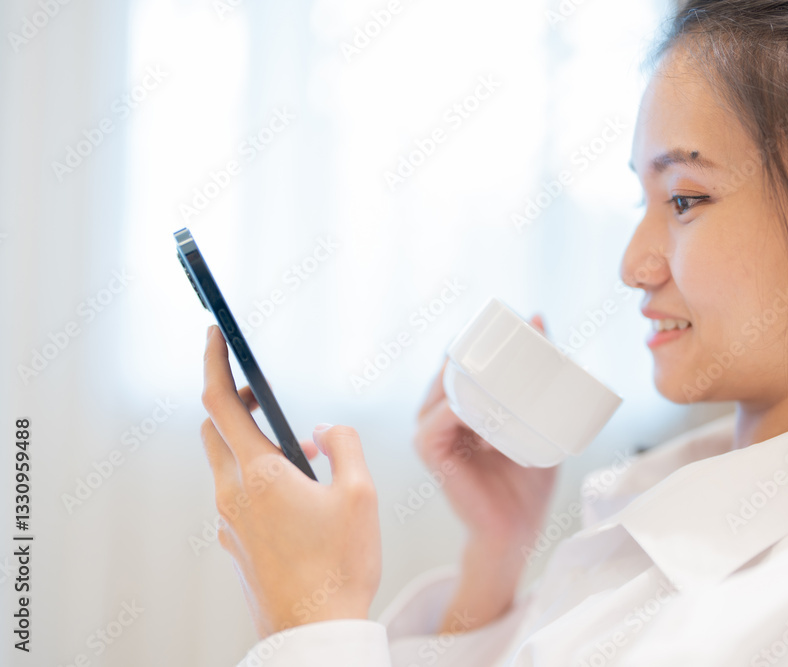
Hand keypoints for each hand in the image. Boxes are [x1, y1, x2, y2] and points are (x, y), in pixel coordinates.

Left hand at [200, 325, 380, 637]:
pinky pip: (235, 496)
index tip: (213, 335)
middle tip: (259, 393)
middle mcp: (232, 494)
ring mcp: (228, 522)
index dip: (214, 362)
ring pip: (224, 464)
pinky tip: (294, 497)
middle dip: (233, 402)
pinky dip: (254, 478)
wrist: (314, 632)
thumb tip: (326, 428)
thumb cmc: (339, 568)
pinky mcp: (235, 544)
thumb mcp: (360, 495)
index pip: (220, 402)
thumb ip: (344, 446)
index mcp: (259, 473)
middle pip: (215, 430)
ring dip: (249, 443)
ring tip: (296, 453)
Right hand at [414, 315, 557, 631]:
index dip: (483, 337)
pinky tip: (482, 405)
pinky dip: (457, 409)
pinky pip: (436, 421)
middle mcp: (439, 414)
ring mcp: (431, 432)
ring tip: (502, 364)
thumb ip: (540, 380)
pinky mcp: (430, 453)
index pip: (463, 359)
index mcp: (461, 405)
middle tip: (516, 335)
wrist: (518, 530)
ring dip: (467, 373)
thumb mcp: (539, 420)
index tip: (516, 322)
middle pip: (449, 367)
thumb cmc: (527, 480)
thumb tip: (542, 318)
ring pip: (442, 387)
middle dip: (477, 346)